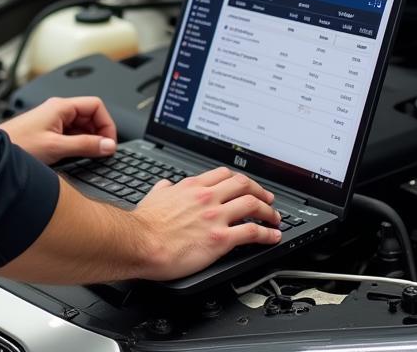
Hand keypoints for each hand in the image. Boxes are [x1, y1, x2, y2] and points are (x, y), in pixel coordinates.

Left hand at [0, 96, 117, 164]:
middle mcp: (57, 110)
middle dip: (98, 133)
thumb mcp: (56, 147)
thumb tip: (108, 145)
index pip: (95, 106)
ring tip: (88, 156)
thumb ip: (85, 145)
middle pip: (90, 116)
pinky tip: (75, 157)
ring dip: (88, 140)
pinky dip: (78, 144)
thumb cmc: (17, 145)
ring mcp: (52, 121)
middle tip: (101, 152)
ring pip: (81, 127)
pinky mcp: (47, 132)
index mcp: (61, 106)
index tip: (109, 143)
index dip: (106, 124)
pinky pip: (71, 135)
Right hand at [132, 166, 280, 279]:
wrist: (141, 242)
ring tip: (275, 219)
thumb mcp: (154, 195)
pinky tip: (273, 237)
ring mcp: (215, 216)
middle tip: (268, 200)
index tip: (247, 186)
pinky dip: (267, 234)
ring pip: (253, 205)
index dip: (241, 180)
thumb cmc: (145, 224)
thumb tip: (166, 186)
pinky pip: (252, 232)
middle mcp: (207, 197)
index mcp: (193, 186)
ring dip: (269, 212)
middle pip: (243, 185)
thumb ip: (165, 189)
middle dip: (260, 191)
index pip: (224, 175)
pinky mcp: (220, 238)